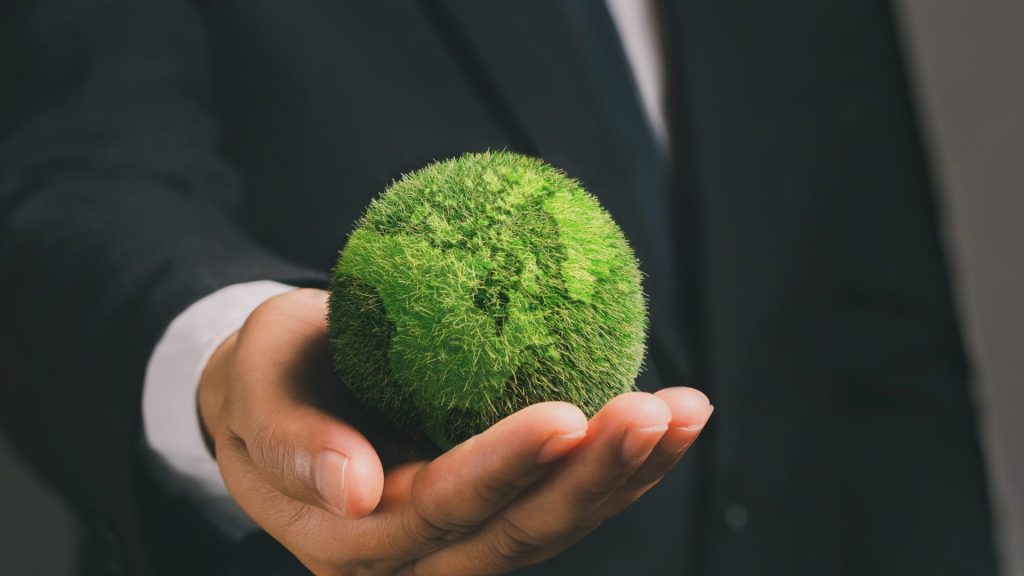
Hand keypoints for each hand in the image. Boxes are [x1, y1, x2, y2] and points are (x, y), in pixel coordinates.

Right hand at [198, 288, 713, 575]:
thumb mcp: (254, 389)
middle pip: (518, 530)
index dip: (503, 469)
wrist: (292, 390)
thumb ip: (291, 442)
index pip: (438, 509)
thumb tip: (354, 489)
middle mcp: (417, 554)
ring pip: (557, 523)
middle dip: (592, 476)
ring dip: (629, 473)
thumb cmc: (271, 377)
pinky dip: (625, 464)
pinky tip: (676, 418)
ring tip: (687, 411)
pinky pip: (568, 496)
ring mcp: (467, 536)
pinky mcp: (502, 508)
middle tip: (653, 411)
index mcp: (352, 537)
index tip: (564, 413)